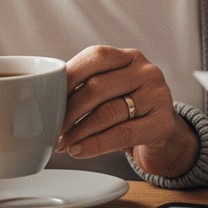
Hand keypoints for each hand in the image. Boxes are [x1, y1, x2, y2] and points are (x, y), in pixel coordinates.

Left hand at [59, 45, 197, 178]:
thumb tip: (43, 98)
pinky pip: (122, 134)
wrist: (164, 134)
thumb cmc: (128, 110)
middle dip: (68, 111)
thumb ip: (86, 87)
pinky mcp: (163, 123)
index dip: (68, 76)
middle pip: (98, 87)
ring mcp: (158, 96)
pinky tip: (79, 151)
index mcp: (130, 57)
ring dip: (78, 131)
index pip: (96, 56)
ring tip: (63, 144)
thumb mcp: (111, 91)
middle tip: (52, 130)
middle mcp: (147, 71)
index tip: (47, 98)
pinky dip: (95, 144)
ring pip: (108, 112)